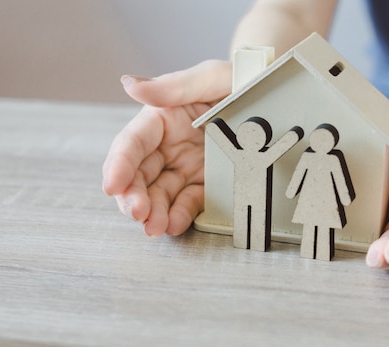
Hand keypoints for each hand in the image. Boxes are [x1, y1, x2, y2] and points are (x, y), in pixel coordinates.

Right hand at [102, 60, 230, 236]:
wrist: (276, 98)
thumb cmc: (240, 79)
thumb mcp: (211, 77)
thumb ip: (173, 85)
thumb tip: (128, 84)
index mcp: (161, 118)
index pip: (132, 143)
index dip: (119, 164)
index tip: (111, 185)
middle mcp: (167, 145)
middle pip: (140, 174)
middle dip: (133, 196)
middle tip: (137, 213)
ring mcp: (186, 167)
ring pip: (160, 194)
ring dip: (153, 212)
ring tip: (154, 227)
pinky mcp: (206, 185)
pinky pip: (188, 203)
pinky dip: (179, 216)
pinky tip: (173, 225)